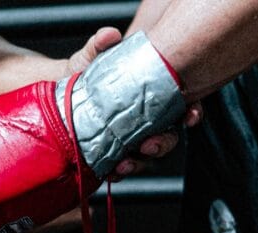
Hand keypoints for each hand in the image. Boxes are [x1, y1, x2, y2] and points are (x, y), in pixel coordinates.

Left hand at [65, 28, 203, 180]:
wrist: (65, 87)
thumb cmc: (89, 69)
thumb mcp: (95, 54)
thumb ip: (101, 43)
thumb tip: (109, 35)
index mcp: (156, 96)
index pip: (184, 107)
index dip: (192, 113)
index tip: (191, 116)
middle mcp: (150, 119)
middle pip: (168, 137)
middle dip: (162, 144)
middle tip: (149, 145)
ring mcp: (133, 137)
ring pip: (146, 155)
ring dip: (138, 162)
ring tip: (125, 163)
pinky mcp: (114, 150)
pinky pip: (122, 165)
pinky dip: (118, 171)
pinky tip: (111, 172)